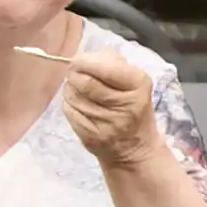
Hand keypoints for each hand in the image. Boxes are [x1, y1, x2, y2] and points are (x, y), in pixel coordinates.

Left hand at [61, 49, 159, 171]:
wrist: (134, 147)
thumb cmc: (132, 106)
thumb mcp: (133, 80)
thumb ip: (111, 63)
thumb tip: (83, 59)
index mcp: (138, 85)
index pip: (105, 70)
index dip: (85, 62)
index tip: (78, 60)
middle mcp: (124, 106)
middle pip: (86, 83)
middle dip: (75, 74)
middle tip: (74, 72)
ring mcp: (107, 125)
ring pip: (74, 96)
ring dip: (70, 88)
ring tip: (77, 87)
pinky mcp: (91, 137)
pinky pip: (69, 111)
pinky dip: (69, 102)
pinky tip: (76, 102)